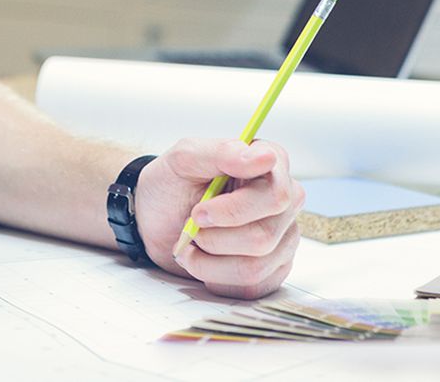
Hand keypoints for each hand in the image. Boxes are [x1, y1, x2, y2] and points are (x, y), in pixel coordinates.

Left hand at [134, 139, 304, 299]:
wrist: (155, 218)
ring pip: (255, 266)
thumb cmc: (172, 184)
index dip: (235, 210)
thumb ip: (223, 152)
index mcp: (271, 164)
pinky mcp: (273, 268)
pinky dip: (215, 278)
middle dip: (215, 238)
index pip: (277, 195)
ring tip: (193, 243)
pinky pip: (251, 287)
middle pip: (264, 236)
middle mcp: (284, 201)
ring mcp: (282, 236)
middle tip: (192, 225)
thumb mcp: (185, 159)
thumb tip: (265, 157)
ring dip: (210, 261)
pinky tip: (205, 259)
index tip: (200, 212)